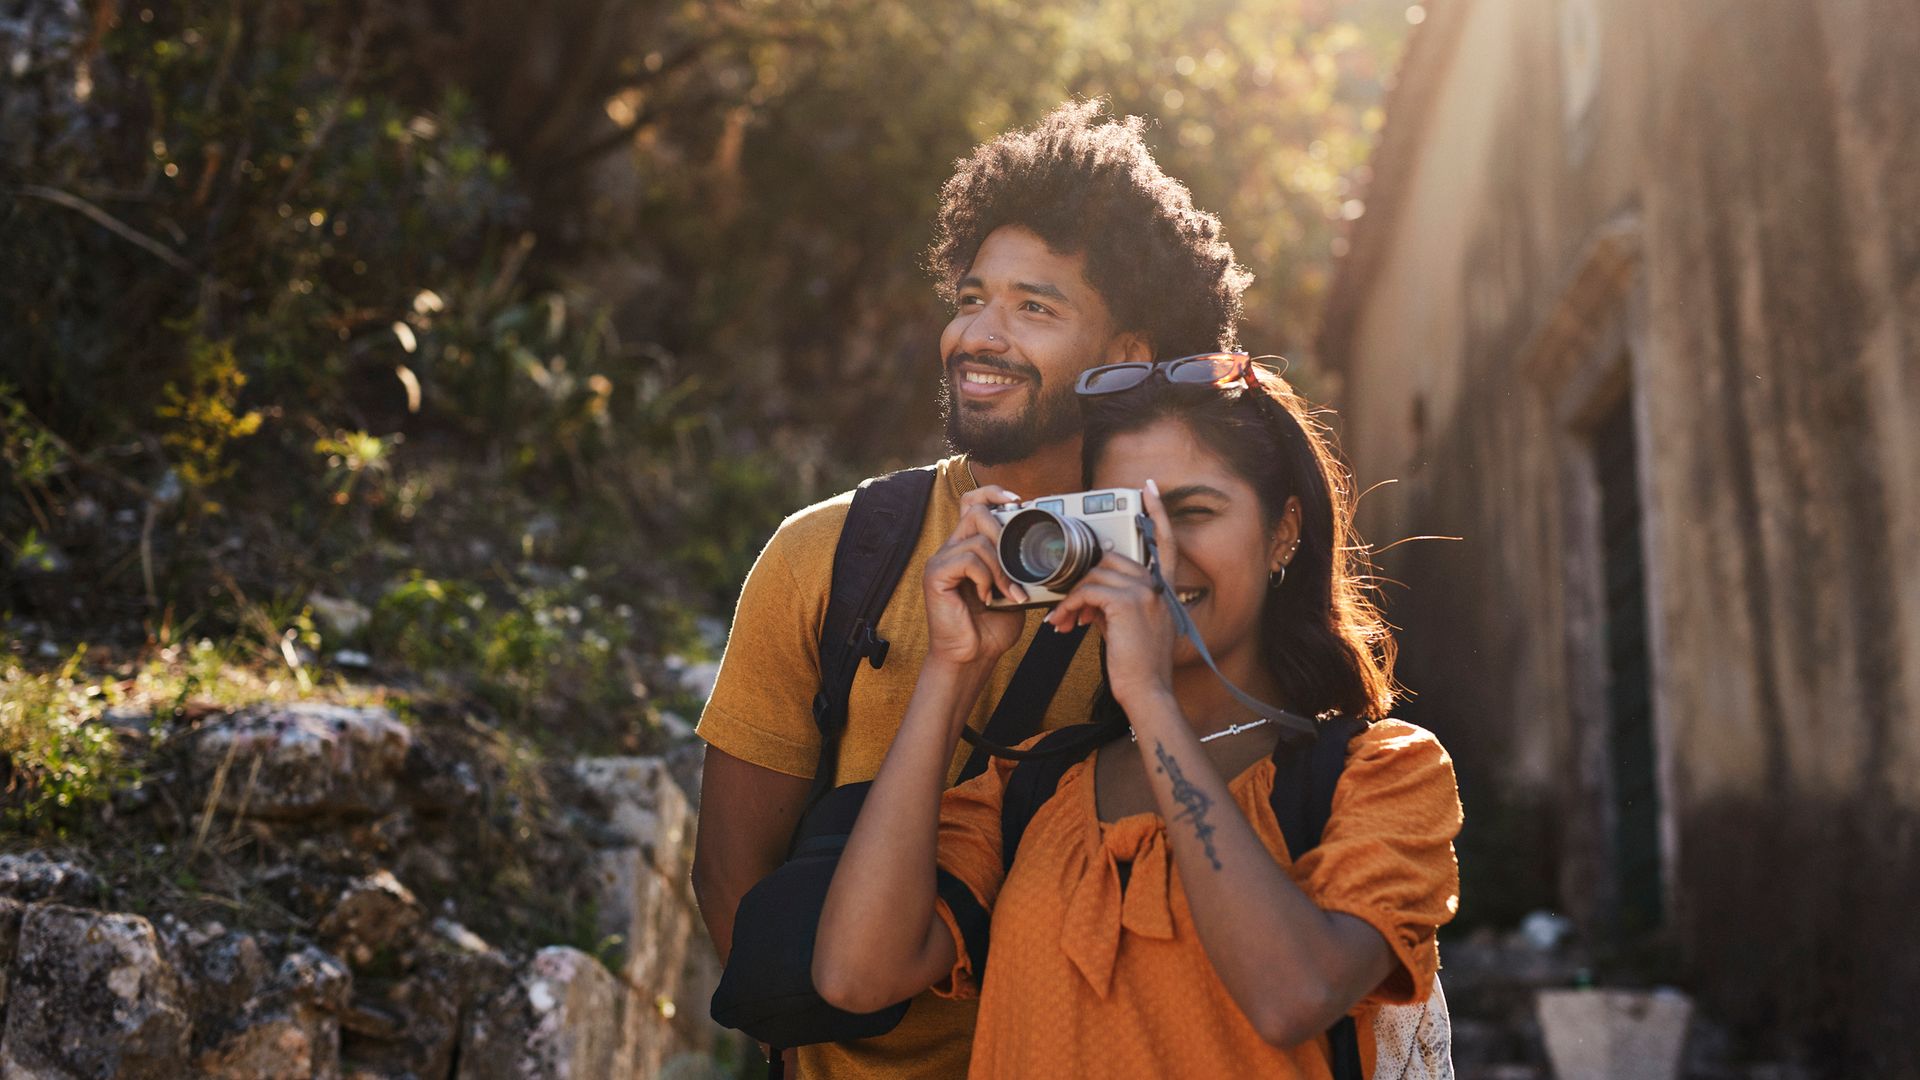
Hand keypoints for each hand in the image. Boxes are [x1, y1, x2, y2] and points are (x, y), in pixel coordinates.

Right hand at [923, 485, 1028, 668]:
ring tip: (1009, 594)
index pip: (973, 502)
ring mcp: (941, 560)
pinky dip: (986, 578)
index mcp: (968, 547)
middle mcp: (952, 549)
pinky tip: (987, 598)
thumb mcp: (1014, 589)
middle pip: (976, 511)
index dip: (993, 493)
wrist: (972, 657)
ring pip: (978, 539)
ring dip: (1002, 568)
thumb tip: (1045, 549)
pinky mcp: (935, 575)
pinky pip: (969, 560)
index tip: (1018, 500)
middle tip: (1017, 564)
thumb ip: (1020, 566)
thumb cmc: (991, 627)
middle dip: (1004, 533)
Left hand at [1043, 479, 1178, 709]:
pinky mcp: (1126, 604)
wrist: (1146, 692)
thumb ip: (1116, 601)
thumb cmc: (1137, 665)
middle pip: (1110, 559)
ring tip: (1063, 622)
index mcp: (1162, 589)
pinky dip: (1069, 606)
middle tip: (1066, 608)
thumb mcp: (1131, 626)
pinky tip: (1064, 624)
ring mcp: (1144, 592)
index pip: (1165, 542)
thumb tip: (1088, 593)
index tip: (1148, 487)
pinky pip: (1086, 591)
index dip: (1157, 513)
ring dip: (1071, 598)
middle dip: (1083, 580)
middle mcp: (1157, 585)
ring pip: (1094, 575)